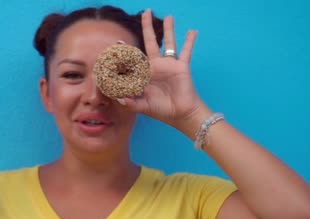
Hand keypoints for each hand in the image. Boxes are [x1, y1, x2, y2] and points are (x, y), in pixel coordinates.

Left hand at [122, 9, 204, 125]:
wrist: (180, 114)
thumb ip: (131, 103)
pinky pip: (186, 51)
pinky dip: (190, 41)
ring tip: (169, 17)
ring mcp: (169, 65)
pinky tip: (193, 31)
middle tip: (145, 12)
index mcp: (145, 74)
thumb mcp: (143, 107)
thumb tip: (119, 100)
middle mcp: (156, 66)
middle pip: (150, 42)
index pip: (134, 59)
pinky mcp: (181, 67)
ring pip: (169, 43)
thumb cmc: (161, 110)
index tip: (117, 41)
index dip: (126, 51)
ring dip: (169, 30)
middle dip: (147, 28)